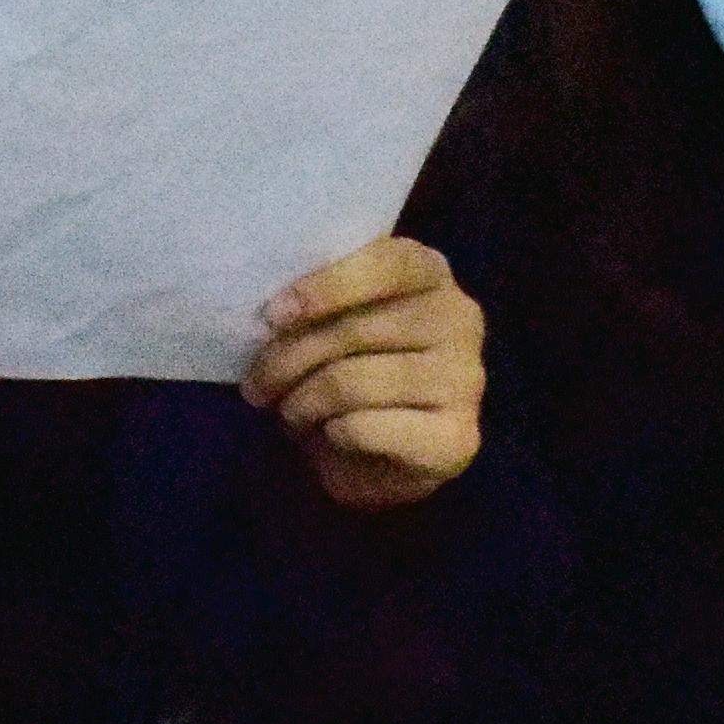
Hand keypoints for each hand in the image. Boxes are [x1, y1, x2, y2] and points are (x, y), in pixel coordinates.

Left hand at [248, 237, 484, 512]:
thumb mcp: (332, 322)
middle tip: (256, 386)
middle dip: (289, 359)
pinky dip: (333, 435)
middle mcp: (460, 319)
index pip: (388, 263)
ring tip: (290, 412)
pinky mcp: (458, 438)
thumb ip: (319, 302)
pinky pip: (367, 428)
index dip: (327, 286)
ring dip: (303, 402)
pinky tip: (330, 435)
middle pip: (357, 330)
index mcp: (430, 273)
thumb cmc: (350, 373)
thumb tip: (274, 312)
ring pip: (354, 382)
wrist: (380, 459)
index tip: (272, 315)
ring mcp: (466, 380)